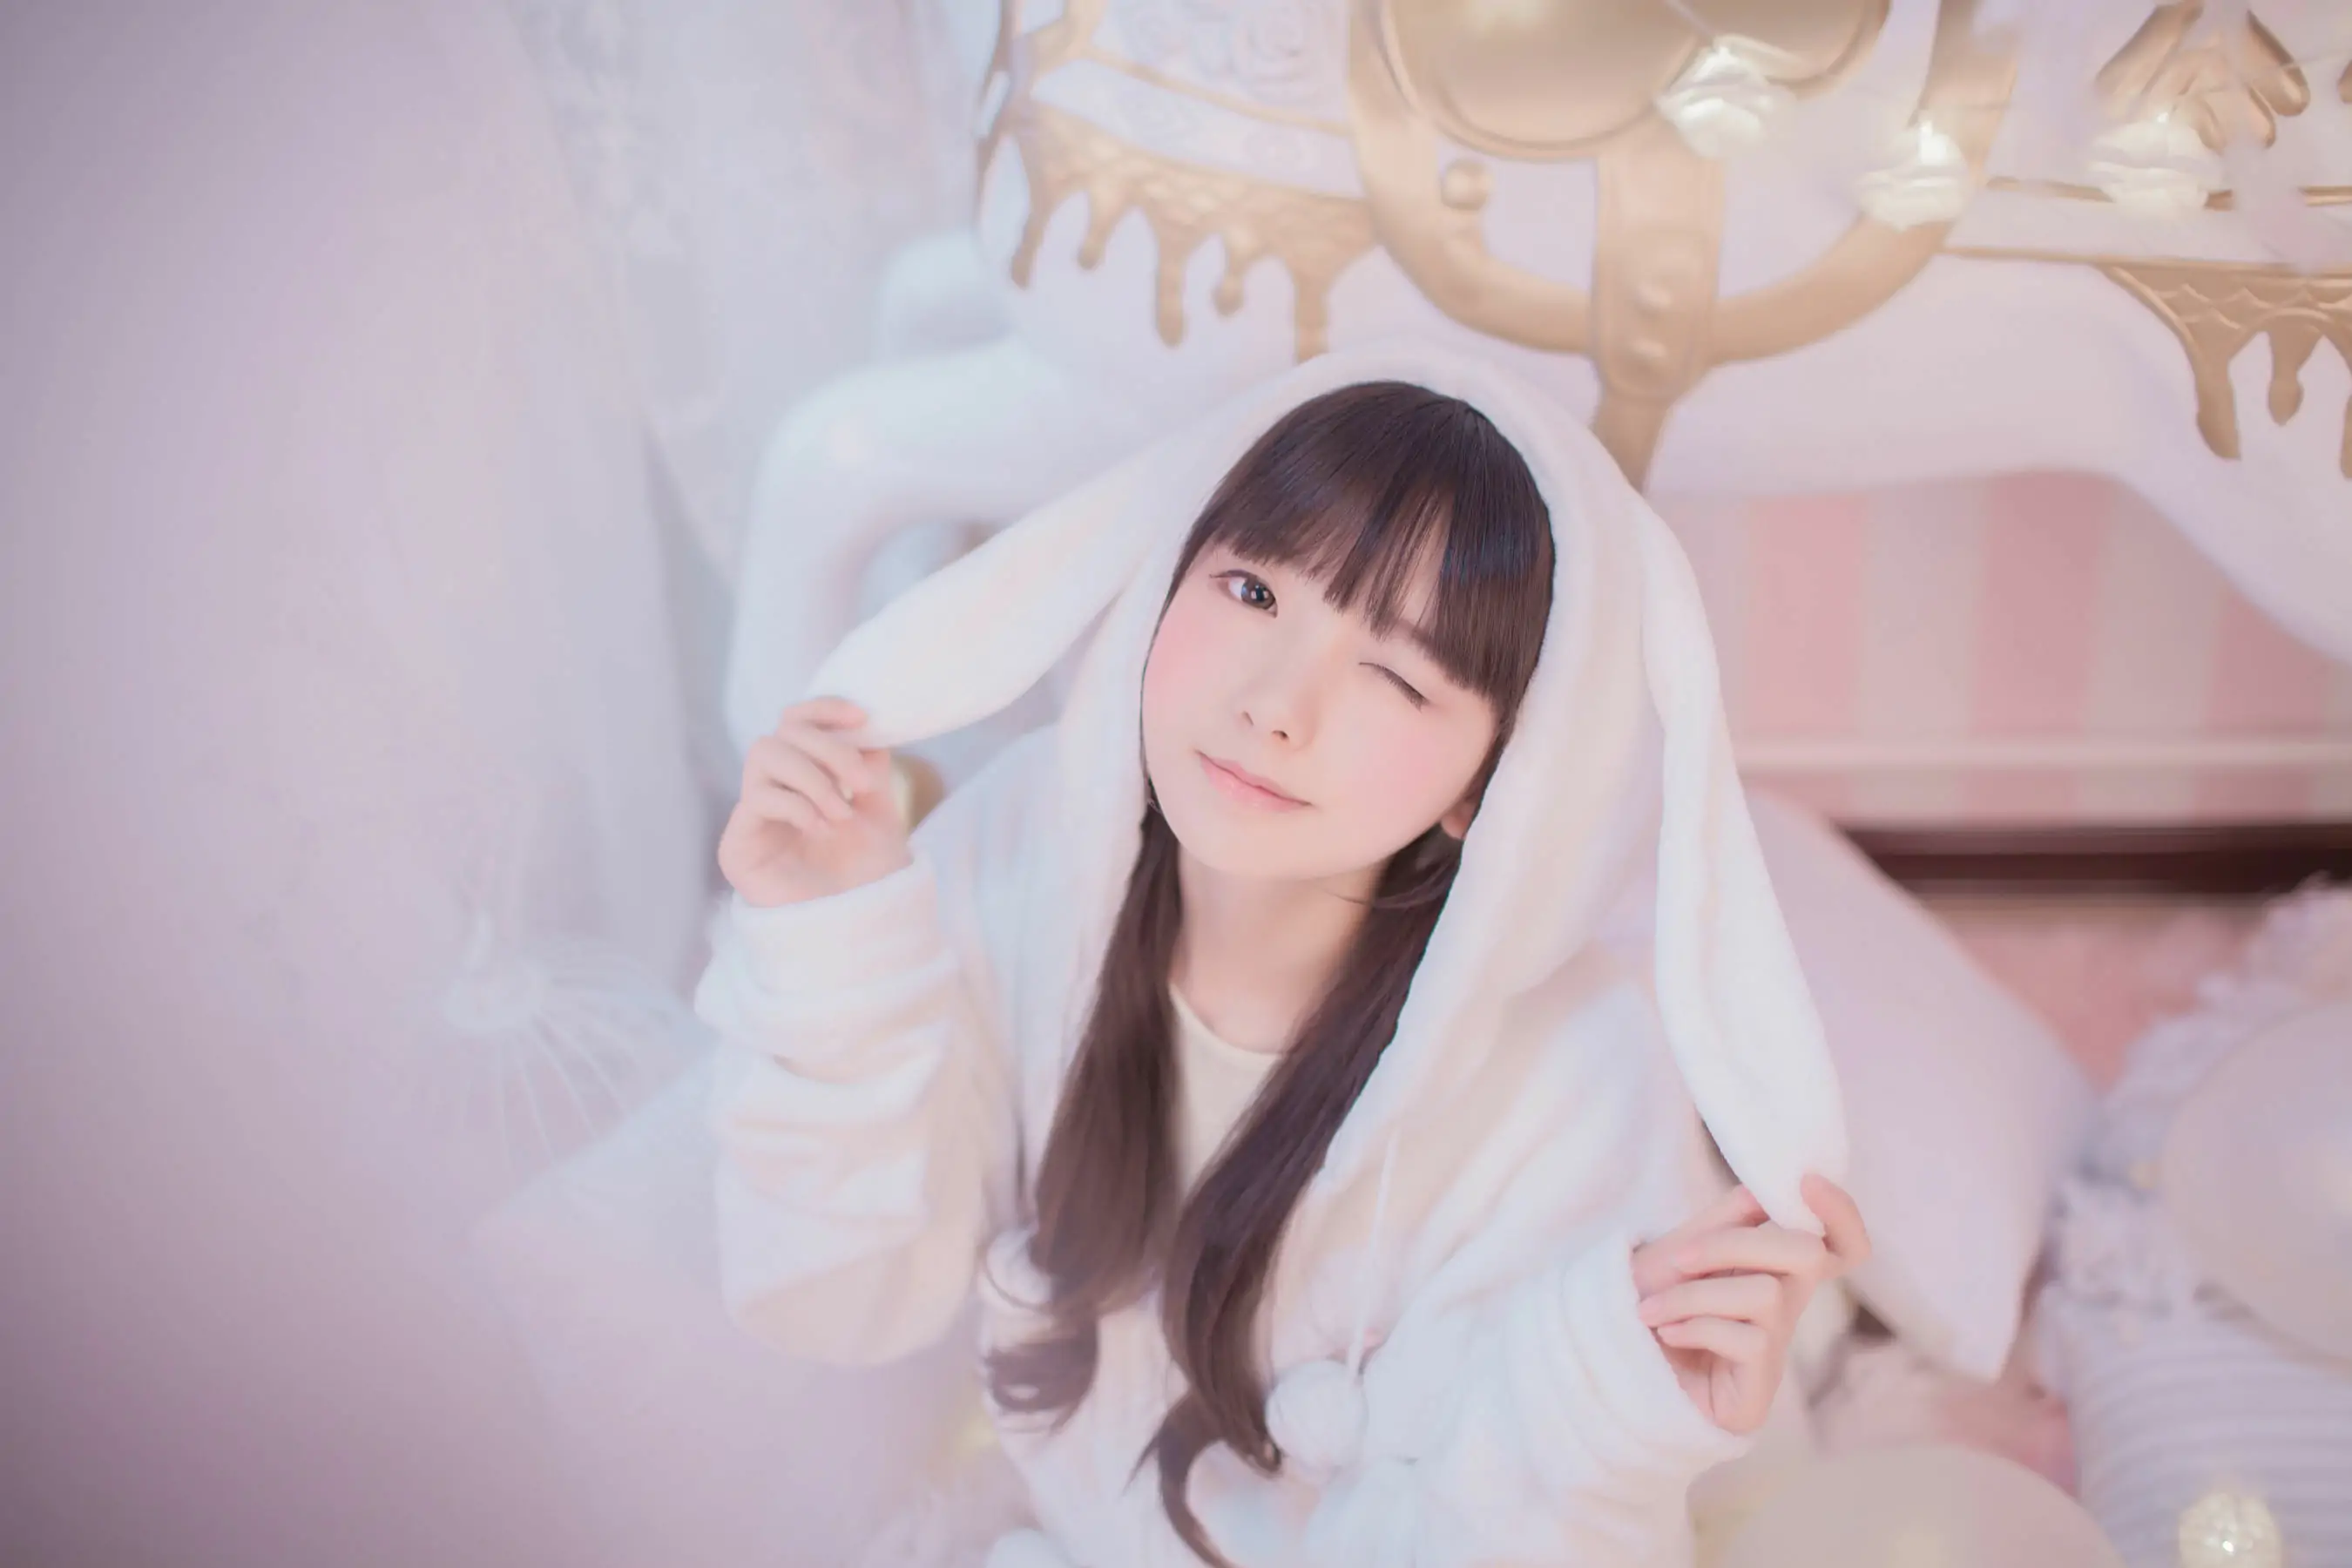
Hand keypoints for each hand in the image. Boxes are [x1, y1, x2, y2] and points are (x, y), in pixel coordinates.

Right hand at [717, 698, 911, 907]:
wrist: (862, 928)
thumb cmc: (869, 876)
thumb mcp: (879, 810)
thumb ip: (867, 765)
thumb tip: (869, 726)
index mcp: (803, 778)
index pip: (796, 721)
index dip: (822, 708)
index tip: (862, 717)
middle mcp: (772, 791)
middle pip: (782, 732)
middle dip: (828, 749)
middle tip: (861, 785)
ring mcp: (752, 817)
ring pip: (764, 753)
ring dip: (812, 778)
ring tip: (841, 815)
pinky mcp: (738, 845)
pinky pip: (757, 798)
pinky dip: (796, 805)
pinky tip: (822, 829)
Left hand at [1629, 1174, 1869, 1434]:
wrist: (1611, 1361)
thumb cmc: (1651, 1302)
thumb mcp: (1684, 1249)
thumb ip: (1728, 1220)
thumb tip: (1766, 1187)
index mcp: (1773, 1270)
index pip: (1841, 1245)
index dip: (1842, 1214)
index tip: (1807, 1182)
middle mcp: (1784, 1308)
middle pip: (1810, 1254)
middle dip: (1736, 1245)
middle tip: (1679, 1258)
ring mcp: (1773, 1351)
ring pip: (1766, 1295)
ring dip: (1695, 1296)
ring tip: (1652, 1310)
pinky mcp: (1758, 1392)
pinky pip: (1748, 1340)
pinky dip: (1696, 1327)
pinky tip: (1668, 1333)